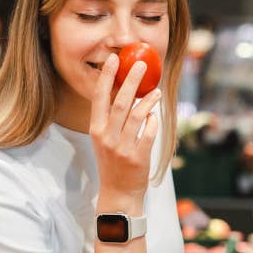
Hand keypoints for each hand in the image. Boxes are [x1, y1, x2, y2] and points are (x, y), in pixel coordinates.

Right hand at [90, 53, 161, 207]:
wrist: (118, 193)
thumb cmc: (112, 163)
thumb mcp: (104, 140)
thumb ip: (111, 119)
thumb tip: (125, 91)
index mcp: (96, 130)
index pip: (99, 98)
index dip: (107, 77)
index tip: (114, 59)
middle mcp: (107, 137)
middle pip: (120, 102)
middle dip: (131, 81)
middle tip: (142, 66)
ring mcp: (122, 148)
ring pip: (136, 115)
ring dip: (148, 100)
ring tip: (156, 91)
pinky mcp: (138, 158)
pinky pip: (149, 133)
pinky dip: (153, 121)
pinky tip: (155, 115)